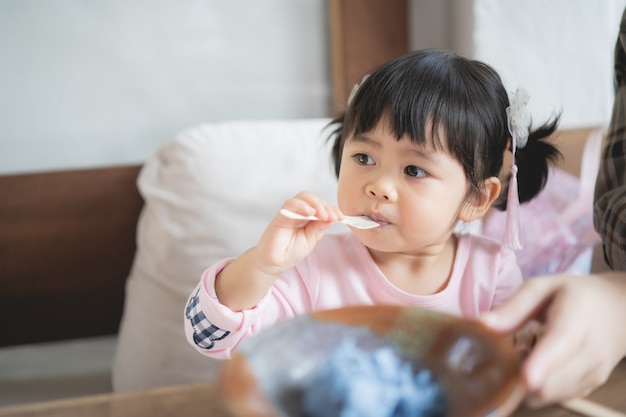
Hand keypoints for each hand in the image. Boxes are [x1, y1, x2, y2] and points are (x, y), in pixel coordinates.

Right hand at [255, 192, 342, 275]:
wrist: (275, 263)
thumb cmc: (291, 251)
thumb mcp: (311, 240)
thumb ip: (318, 228)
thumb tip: (331, 218)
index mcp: (308, 217)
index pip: (321, 206)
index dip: (332, 209)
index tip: (341, 217)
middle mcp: (299, 212)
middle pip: (313, 199)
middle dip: (325, 206)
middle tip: (333, 216)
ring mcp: (290, 213)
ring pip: (303, 198)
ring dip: (315, 204)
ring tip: (323, 214)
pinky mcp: (280, 216)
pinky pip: (290, 205)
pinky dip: (300, 206)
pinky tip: (309, 212)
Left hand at [481, 272, 625, 406]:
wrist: (617, 310)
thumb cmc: (574, 295)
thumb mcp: (542, 288)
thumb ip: (513, 308)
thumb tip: (480, 324)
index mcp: (576, 317)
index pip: (560, 344)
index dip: (541, 363)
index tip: (524, 377)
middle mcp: (591, 350)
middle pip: (551, 380)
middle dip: (519, 374)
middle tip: (515, 350)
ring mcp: (593, 372)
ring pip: (550, 394)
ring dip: (528, 383)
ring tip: (528, 354)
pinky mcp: (590, 386)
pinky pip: (556, 398)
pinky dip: (540, 388)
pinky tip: (539, 367)